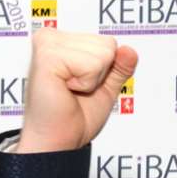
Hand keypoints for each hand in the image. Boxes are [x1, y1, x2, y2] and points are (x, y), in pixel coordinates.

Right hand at [16, 29, 138, 152]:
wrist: (58, 139)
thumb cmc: (74, 116)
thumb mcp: (106, 87)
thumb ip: (120, 67)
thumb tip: (129, 50)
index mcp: (62, 41)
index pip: (108, 42)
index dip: (106, 70)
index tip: (82, 85)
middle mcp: (52, 37)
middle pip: (108, 44)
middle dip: (100, 73)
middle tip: (75, 90)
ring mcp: (48, 44)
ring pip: (103, 53)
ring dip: (92, 80)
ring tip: (69, 90)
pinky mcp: (47, 56)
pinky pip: (92, 63)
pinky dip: (86, 83)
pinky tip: (65, 89)